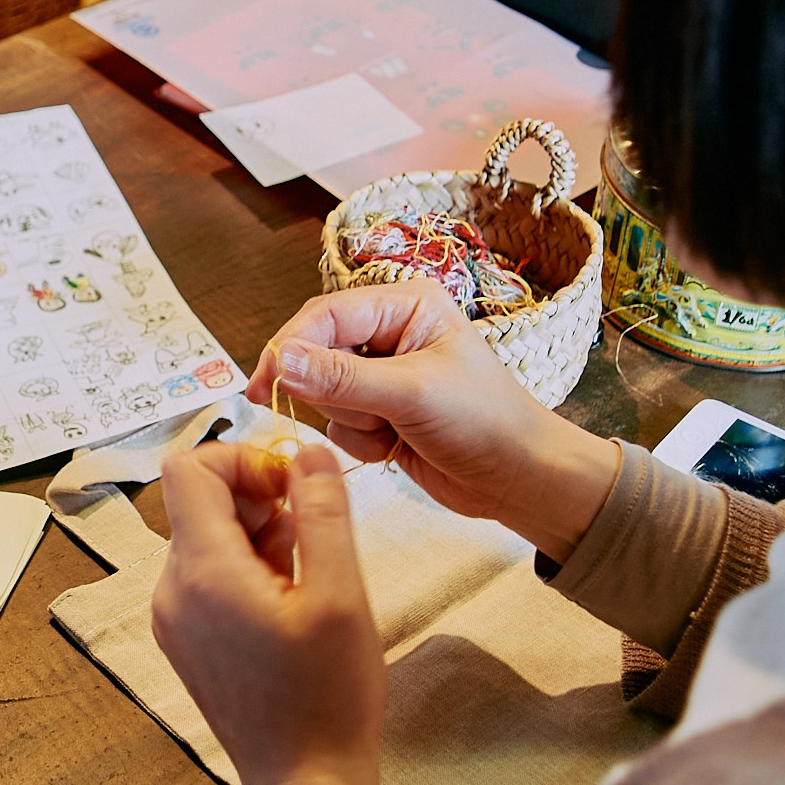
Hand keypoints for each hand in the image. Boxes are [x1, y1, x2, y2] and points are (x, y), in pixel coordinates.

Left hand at [155, 442, 384, 784]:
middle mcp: (172, 590)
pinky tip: (289, 602)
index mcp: (202, 571)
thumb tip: (307, 452)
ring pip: (205, 538)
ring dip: (255, 536)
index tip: (291, 487)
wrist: (305, 782)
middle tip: (310, 534)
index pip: (188, 467)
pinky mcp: (185, 640)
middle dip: (256, 500)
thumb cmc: (326, 696)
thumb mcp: (341, 593)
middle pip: (198, 502)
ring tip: (306, 576)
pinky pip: (206, 577)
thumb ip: (323, 511)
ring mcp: (173, 618)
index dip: (242, 460)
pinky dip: (245, 569)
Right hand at [249, 281, 618, 563]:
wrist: (519, 478)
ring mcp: (383, 374)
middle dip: (326, 390)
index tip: (265, 384)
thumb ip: (342, 378)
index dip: (290, 346)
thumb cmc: (485, 422)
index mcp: (405, 305)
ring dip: (350, 419)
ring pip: (324, 392)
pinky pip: (338, 422)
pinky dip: (359, 439)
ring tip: (393, 430)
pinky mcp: (380, 411)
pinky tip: (394, 446)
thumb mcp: (412, 394)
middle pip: (317, 351)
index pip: (325, 314)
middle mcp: (390, 332)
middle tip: (342, 413)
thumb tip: (281, 359)